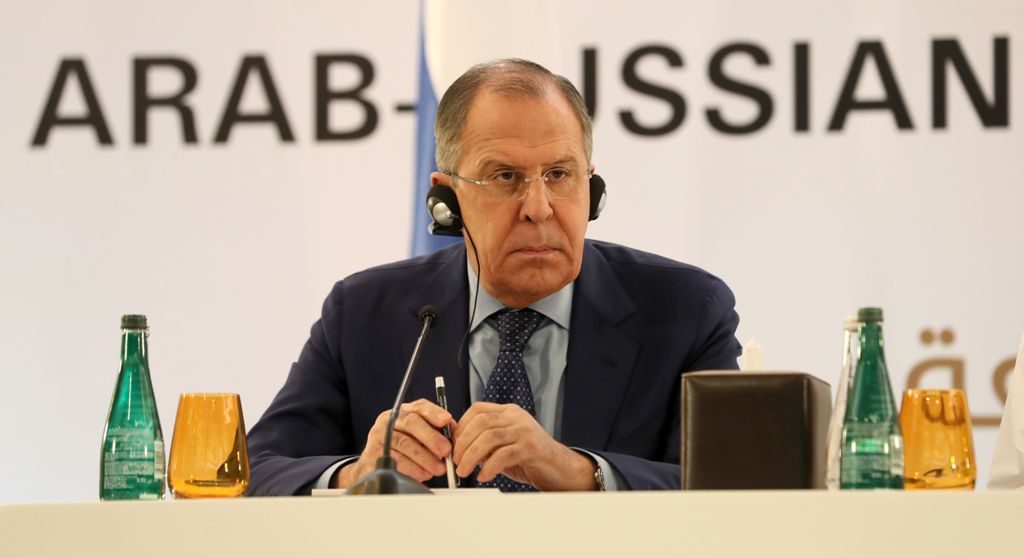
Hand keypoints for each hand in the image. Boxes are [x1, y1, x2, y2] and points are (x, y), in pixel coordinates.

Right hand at [333, 399, 454, 488]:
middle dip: (432, 437)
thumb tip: (456, 435)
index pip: (420, 406)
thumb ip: (437, 433)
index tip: (446, 420)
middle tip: (446, 451)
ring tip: (438, 468)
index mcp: (404, 412)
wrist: (373, 466)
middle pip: (412, 422)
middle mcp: (390, 419)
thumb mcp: (419, 437)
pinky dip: (414, 468)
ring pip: (405, 443)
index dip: (434, 412)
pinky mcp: (374, 453)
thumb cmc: (402, 450)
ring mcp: (379, 435)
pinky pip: (397, 460)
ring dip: (425, 457)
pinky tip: (424, 474)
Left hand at [453, 402, 596, 490]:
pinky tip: (484, 476)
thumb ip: (484, 443)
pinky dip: (489, 467)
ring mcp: (525, 430)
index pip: (478, 409)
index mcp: (509, 412)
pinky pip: (503, 455)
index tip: (453, 444)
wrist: (559, 469)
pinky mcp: (531, 448)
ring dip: (471, 456)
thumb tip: (458, 447)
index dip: (461, 426)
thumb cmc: (530, 459)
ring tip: (465, 471)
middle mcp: (516, 417)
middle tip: (456, 461)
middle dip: (463, 444)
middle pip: (481, 422)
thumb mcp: (503, 446)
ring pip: (489, 437)